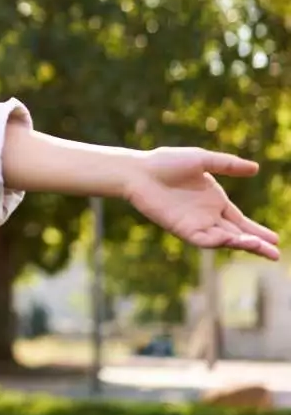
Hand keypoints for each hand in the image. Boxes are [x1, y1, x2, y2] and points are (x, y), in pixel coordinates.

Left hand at [124, 147, 279, 260]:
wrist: (139, 171)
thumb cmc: (166, 162)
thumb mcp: (202, 160)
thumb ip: (228, 164)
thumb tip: (255, 168)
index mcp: (215, 201)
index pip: (241, 221)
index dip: (257, 231)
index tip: (276, 240)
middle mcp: (207, 216)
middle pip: (237, 234)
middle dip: (256, 245)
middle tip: (275, 254)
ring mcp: (195, 223)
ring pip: (223, 239)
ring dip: (241, 244)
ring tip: (258, 246)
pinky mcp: (181, 228)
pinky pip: (204, 239)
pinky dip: (219, 241)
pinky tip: (232, 238)